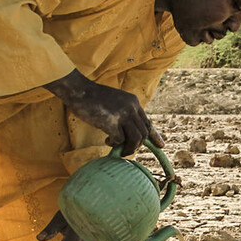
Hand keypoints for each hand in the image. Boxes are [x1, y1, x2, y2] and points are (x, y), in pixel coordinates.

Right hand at [44, 70, 163, 155]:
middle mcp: (131, 108)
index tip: (161, 146)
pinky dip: (114, 144)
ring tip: (119, 150)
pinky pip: (119, 140)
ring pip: (136, 139)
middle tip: (126, 150)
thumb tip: (129, 134)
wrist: (79, 90)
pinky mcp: (111, 122)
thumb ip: (125, 114)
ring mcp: (122, 114)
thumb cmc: (93, 98)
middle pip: (144, 133)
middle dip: (137, 145)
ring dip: (128, 149)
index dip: (154, 136)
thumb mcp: (116, 102)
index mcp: (134, 102)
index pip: (148, 122)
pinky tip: (107, 140)